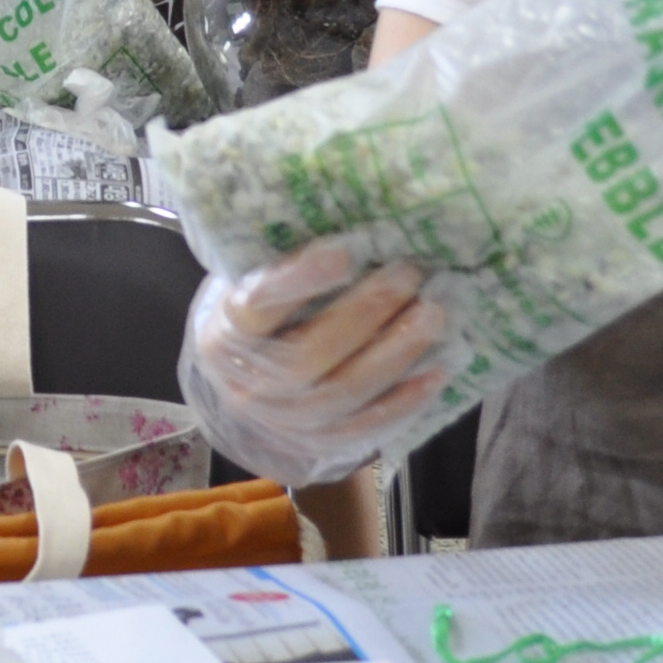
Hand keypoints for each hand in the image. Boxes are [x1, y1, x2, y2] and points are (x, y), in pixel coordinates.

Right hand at [177, 237, 449, 486]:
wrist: (241, 385)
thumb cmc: (259, 315)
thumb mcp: (251, 282)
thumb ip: (282, 259)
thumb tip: (351, 218)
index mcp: (224, 333)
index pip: (257, 305)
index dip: (300, 280)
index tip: (345, 251)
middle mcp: (246, 384)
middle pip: (307, 355)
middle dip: (365, 312)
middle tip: (409, 272)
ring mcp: (282, 422)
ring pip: (342, 393)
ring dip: (395, 353)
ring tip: (434, 313)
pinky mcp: (318, 445)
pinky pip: (364, 428)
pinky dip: (404, 401)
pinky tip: (437, 370)